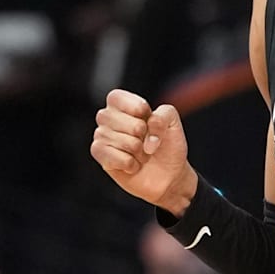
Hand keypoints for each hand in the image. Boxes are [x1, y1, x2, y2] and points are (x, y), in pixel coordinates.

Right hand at [91, 89, 197, 214]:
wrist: (169, 175)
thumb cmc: (168, 146)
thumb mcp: (173, 123)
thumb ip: (163, 114)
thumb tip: (145, 125)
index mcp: (124, 104)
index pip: (116, 97)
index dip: (136, 108)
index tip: (148, 118)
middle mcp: (109, 118)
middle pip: (117, 118)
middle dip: (140, 132)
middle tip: (146, 140)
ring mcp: (102, 137)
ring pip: (117, 139)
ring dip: (137, 150)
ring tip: (141, 153)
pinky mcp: (101, 156)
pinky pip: (111, 156)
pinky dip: (129, 163)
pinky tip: (134, 164)